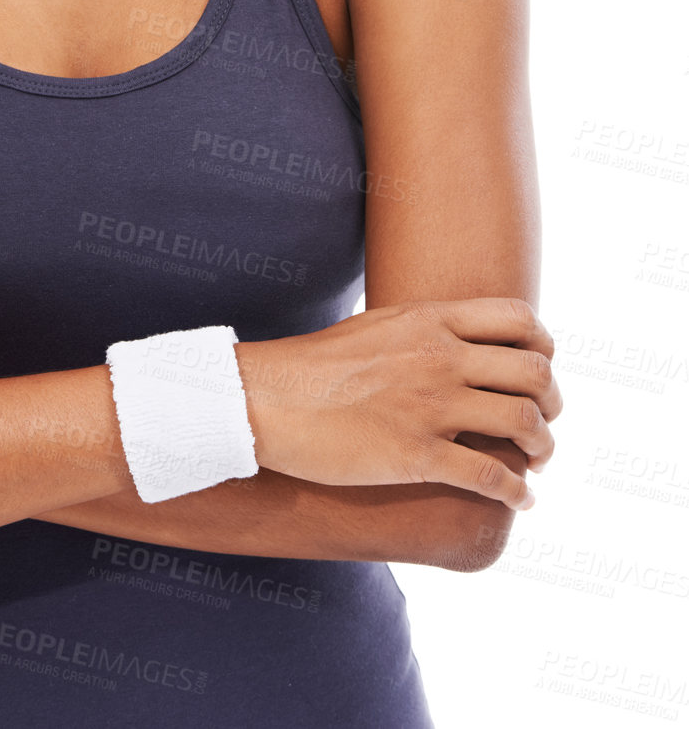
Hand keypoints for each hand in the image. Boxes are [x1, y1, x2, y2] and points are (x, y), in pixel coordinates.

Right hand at [234, 297, 561, 511]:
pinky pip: (492, 476)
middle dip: (553, 403)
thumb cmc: (314, 365)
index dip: (545, 347)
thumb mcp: (377, 326)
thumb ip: (424, 331)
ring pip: (524, 423)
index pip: (520, 320)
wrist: (269, 399)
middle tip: (544, 424)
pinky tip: (519, 501)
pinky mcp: (417, 455)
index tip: (542, 370)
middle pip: (535, 373)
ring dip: (543, 449)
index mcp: (430, 321)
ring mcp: (431, 406)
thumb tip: (457, 343)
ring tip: (537, 463)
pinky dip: (517, 493)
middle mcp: (441, 358)